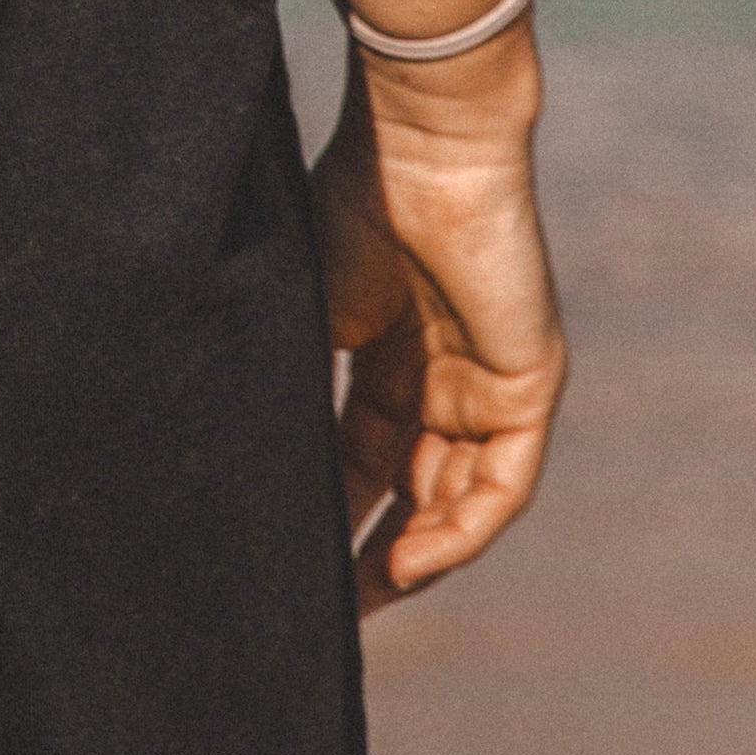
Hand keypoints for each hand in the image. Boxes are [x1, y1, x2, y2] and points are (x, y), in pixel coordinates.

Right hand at [311, 59, 565, 610]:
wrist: (418, 142)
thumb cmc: (350, 201)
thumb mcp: (306, 310)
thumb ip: (291, 381)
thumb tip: (226, 454)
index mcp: (386, 354)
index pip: (361, 459)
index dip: (327, 515)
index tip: (285, 569)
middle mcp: (442, 377)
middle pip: (408, 491)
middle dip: (367, 554)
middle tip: (320, 612)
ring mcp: (489, 382)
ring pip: (455, 498)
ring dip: (413, 556)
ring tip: (357, 601)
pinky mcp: (529, 384)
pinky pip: (500, 485)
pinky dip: (457, 530)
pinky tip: (409, 562)